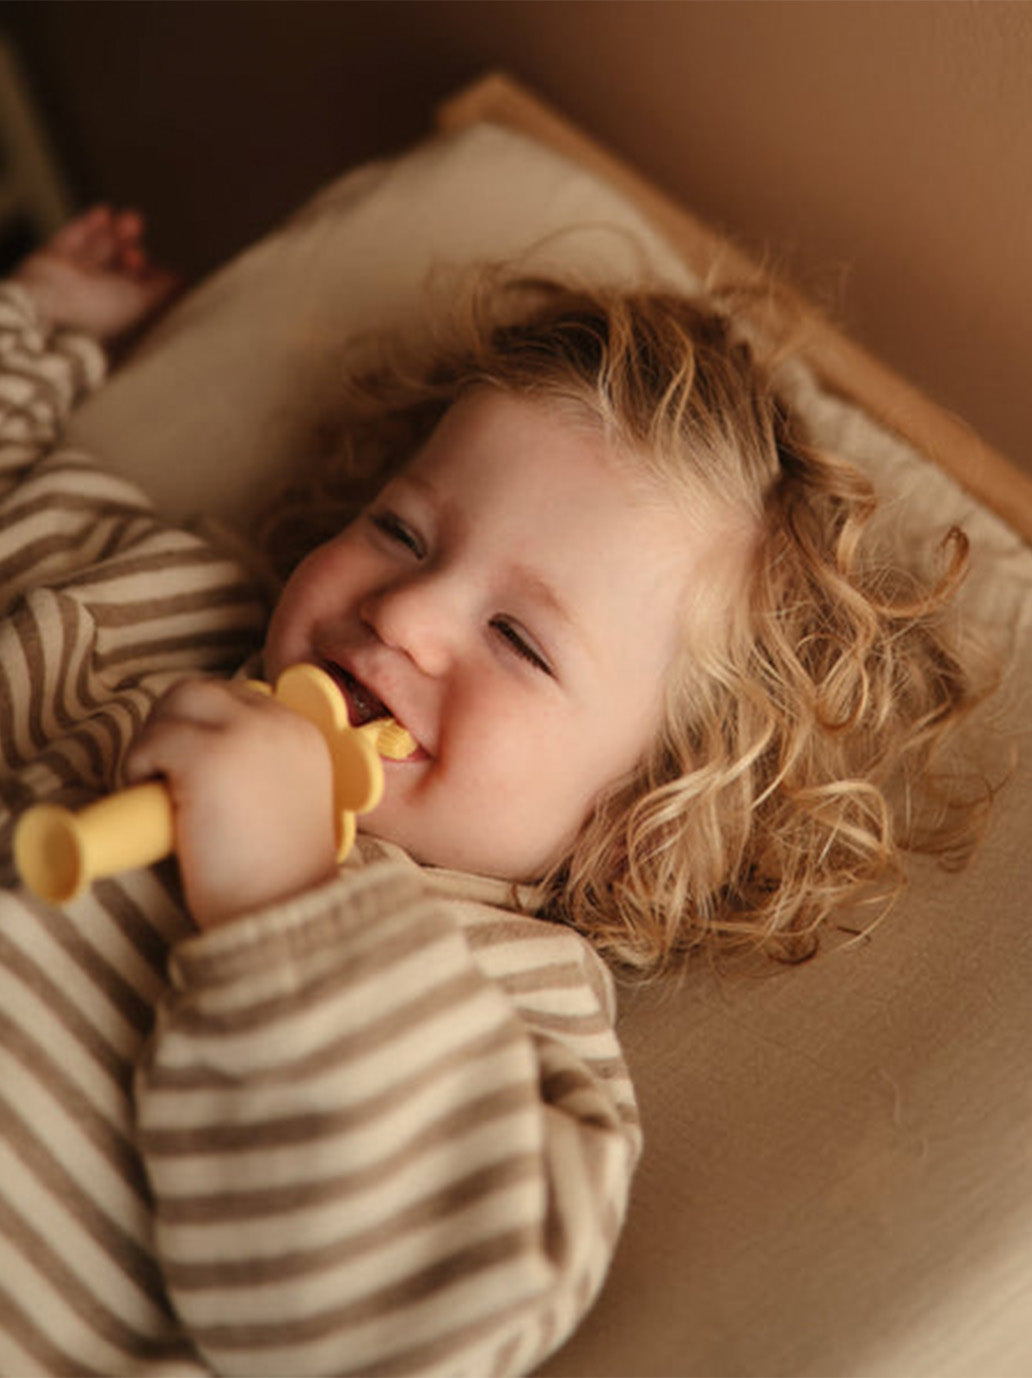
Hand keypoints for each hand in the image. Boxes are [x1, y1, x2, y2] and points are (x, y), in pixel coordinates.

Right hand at [11, 205, 180, 343]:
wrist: (52, 305)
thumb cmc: (100, 311)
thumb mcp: (143, 302)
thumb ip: (162, 289)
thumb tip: (181, 279)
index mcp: (116, 317)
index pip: (135, 292)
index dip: (148, 275)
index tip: (157, 266)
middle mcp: (94, 298)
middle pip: (116, 268)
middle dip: (131, 250)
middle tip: (139, 240)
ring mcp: (72, 278)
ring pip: (97, 250)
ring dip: (116, 233)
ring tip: (131, 220)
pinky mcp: (52, 259)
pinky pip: (72, 237)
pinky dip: (89, 224)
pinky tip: (105, 212)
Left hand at [124, 679, 339, 928]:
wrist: (283, 913)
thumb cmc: (276, 876)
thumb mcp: (285, 801)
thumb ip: (260, 766)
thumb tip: (194, 752)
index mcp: (303, 733)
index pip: (235, 698)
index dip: (201, 728)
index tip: (190, 770)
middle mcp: (280, 722)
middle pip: (199, 691)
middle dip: (172, 727)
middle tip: (168, 780)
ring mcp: (244, 734)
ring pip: (172, 705)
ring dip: (155, 745)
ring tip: (166, 795)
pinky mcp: (206, 756)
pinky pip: (151, 741)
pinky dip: (139, 768)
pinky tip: (160, 807)